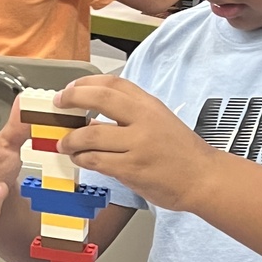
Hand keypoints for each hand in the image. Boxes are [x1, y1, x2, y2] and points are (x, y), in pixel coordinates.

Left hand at [53, 75, 216, 211]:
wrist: (203, 178)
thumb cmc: (182, 153)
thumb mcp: (159, 123)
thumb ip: (129, 119)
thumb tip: (92, 122)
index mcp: (150, 105)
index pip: (114, 83)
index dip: (86, 83)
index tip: (69, 88)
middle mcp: (144, 120)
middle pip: (100, 98)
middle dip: (72, 98)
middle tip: (57, 105)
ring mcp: (138, 145)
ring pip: (92, 135)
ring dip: (72, 139)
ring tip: (64, 144)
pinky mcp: (132, 169)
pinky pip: (98, 161)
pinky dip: (83, 159)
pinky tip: (79, 159)